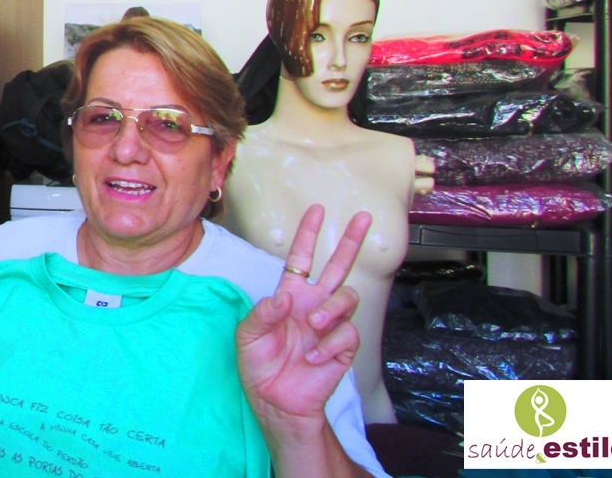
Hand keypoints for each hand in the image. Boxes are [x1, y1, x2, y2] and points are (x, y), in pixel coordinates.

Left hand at [236, 204, 368, 420]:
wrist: (275, 401)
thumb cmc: (259, 365)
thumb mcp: (248, 337)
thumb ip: (261, 314)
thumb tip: (283, 296)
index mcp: (290, 296)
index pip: (301, 259)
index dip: (307, 235)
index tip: (316, 210)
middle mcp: (313, 304)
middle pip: (338, 266)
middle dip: (350, 241)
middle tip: (363, 218)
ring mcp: (329, 325)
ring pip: (347, 297)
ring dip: (332, 307)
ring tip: (314, 323)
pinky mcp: (343, 347)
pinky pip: (347, 333)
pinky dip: (330, 343)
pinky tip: (314, 356)